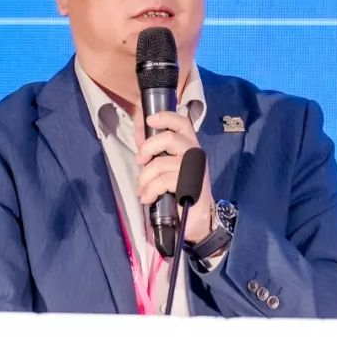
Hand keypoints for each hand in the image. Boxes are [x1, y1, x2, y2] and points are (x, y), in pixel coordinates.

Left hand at [136, 111, 214, 243]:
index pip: (182, 123)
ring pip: (161, 163)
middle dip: (148, 147)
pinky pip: (163, 182)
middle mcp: (194, 154)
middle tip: (140, 161)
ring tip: (142, 190)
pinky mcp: (191, 185)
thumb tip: (139, 134)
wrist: (197, 219)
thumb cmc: (180, 191)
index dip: (165, 117)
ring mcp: (194, 170)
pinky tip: (148, 198)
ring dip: (145, 178)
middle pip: (169, 138)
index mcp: (189, 146)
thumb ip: (155, 151)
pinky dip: (150, 190)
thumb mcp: (167, 167)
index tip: (148, 120)